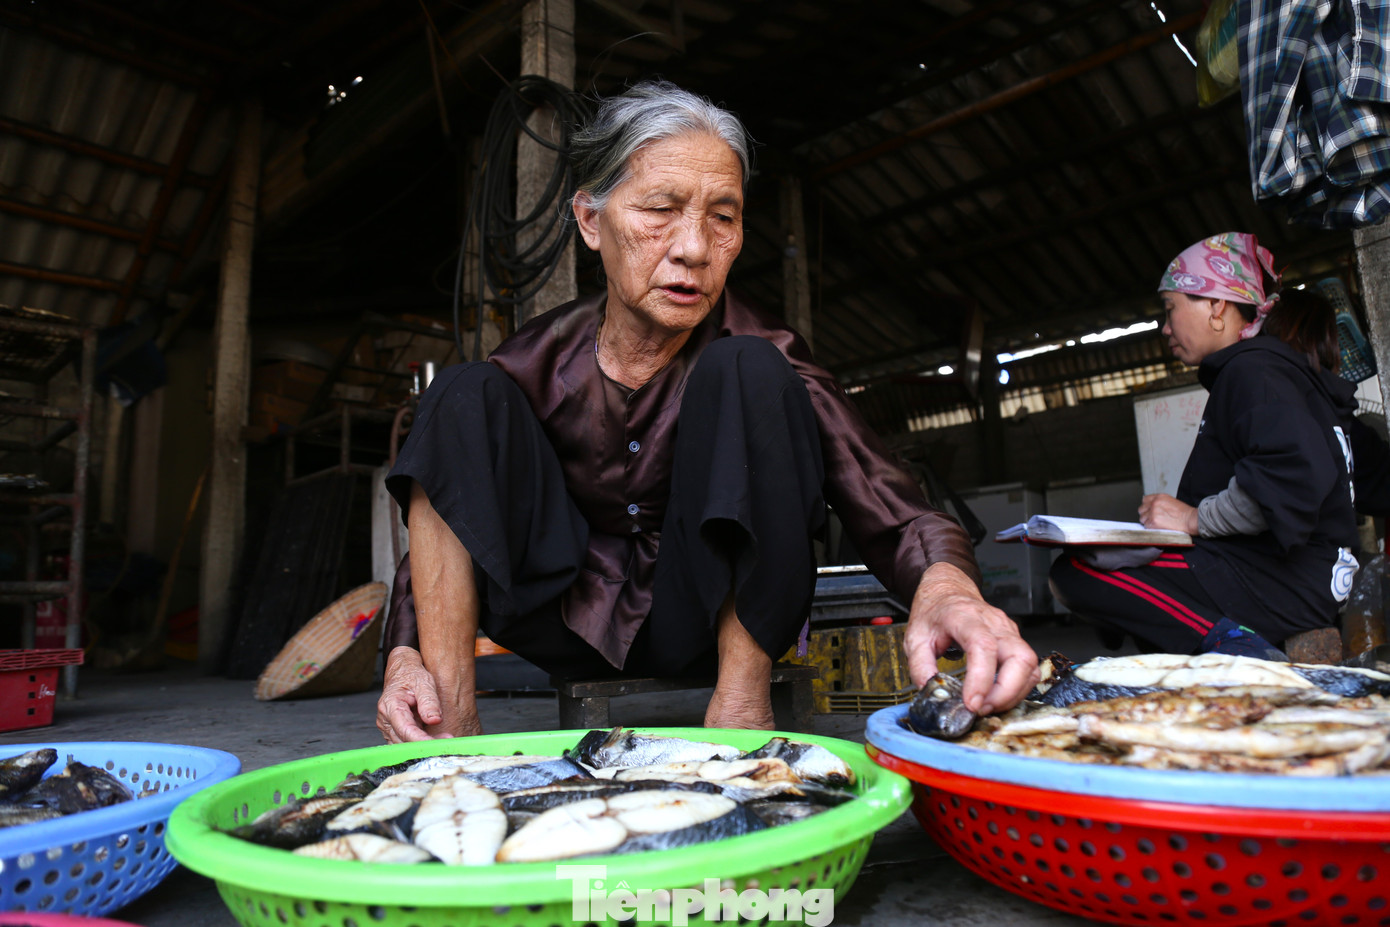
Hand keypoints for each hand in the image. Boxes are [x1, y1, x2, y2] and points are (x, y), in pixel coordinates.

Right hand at [376, 646, 481, 741]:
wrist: (403, 673)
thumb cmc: (412, 676)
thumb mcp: (424, 683)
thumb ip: (429, 701)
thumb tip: (434, 720)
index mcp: (390, 706)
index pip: (405, 730)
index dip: (421, 740)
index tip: (436, 745)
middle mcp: (385, 720)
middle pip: (404, 741)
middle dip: (425, 744)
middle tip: (447, 741)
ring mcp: (388, 728)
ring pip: (404, 746)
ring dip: (423, 746)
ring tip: (444, 740)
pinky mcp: (394, 732)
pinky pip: (405, 744)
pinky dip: (419, 744)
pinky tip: (435, 740)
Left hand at [904, 562, 1038, 715]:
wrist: (947, 593)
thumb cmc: (934, 613)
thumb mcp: (914, 638)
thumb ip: (920, 667)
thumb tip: (932, 692)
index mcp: (965, 617)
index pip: (984, 646)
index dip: (981, 678)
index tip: (971, 703)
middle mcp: (994, 623)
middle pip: (1020, 657)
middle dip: (1006, 692)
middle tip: (981, 708)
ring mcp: (1009, 631)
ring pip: (1030, 666)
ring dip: (1013, 693)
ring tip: (987, 706)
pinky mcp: (1015, 642)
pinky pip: (1028, 669)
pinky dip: (1017, 689)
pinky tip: (997, 696)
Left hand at [1139, 493, 1197, 534]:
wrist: (1190, 520)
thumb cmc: (1184, 513)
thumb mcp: (1170, 501)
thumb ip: (1159, 503)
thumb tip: (1151, 507)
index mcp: (1159, 497)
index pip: (1144, 500)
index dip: (1147, 506)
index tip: (1149, 511)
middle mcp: (1154, 503)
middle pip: (1141, 509)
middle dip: (1146, 514)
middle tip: (1153, 518)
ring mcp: (1153, 512)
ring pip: (1142, 518)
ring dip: (1148, 522)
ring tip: (1158, 524)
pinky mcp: (1153, 522)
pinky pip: (1146, 526)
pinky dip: (1151, 528)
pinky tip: (1159, 527)